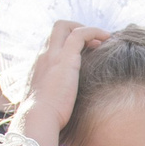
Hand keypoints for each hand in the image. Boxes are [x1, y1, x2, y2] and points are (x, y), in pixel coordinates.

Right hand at [9, 21, 109, 145]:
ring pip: (65, 26)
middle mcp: (43, 56)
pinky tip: (107, 38)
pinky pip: (79, 34)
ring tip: (104, 39)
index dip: (69, 42)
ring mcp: (52, 55)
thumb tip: (62, 109)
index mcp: (39, 67)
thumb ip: (52, 100)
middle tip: (93, 42)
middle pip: (56, 29)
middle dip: (76, 28)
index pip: (52, 43)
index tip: (85, 51)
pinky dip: (94, 31)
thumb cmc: (43, 118)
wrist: (37, 119)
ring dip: (86, 29)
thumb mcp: (46, 105)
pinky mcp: (65, 58)